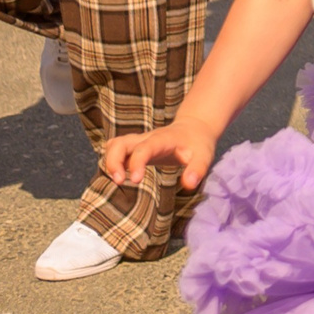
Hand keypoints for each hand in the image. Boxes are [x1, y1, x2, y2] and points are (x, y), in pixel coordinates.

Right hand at [101, 117, 220, 192]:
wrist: (194, 128)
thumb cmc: (198, 144)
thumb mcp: (204, 156)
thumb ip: (197, 170)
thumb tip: (189, 185)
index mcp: (162, 140)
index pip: (144, 148)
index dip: (136, 163)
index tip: (135, 180)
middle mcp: (146, 138)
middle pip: (120, 143)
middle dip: (113, 161)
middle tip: (119, 181)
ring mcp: (139, 142)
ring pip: (114, 145)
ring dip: (109, 161)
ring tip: (117, 180)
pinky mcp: (135, 147)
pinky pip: (115, 150)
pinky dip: (111, 161)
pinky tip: (117, 176)